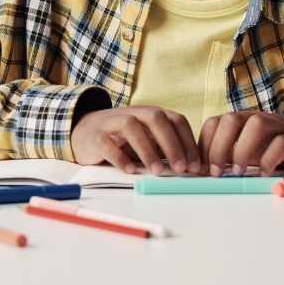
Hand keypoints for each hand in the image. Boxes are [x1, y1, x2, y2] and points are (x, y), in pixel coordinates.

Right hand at [71, 106, 202, 175]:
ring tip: (157, 171)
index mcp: (153, 114)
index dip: (188, 142)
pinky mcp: (96, 136)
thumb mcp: (149, 139)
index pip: (176, 121)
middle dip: (171, 144)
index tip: (196, 165)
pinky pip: (108, 144)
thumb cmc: (125, 139)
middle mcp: (136, 113)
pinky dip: (120, 157)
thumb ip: (167, 149)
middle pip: (156, 119)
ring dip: (147, 150)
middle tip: (181, 168)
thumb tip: (193, 169)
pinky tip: (131, 170)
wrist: (87, 132)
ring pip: (132, 127)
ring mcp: (114, 122)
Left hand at [198, 111, 283, 175]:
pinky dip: (269, 159)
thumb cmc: (275, 147)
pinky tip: (263, 174)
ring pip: (256, 125)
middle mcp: (257, 118)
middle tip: (216, 172)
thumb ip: (228, 155)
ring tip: (238, 172)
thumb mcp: (248, 149)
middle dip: (219, 146)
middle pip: (231, 119)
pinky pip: (281, 142)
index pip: (214, 122)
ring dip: (242, 149)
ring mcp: (278, 126)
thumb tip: (201, 171)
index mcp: (242, 120)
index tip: (200, 169)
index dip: (204, 144)